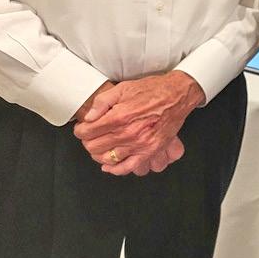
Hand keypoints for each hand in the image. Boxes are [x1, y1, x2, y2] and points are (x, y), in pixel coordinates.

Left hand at [73, 71, 203, 171]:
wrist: (177, 95)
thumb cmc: (152, 90)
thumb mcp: (123, 88)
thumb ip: (102, 102)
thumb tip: (89, 117)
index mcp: (119, 116)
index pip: (87, 132)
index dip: (80, 130)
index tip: (83, 128)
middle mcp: (128, 133)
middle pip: (94, 147)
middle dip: (88, 141)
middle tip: (91, 135)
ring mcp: (139, 144)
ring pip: (107, 158)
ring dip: (99, 153)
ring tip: (101, 146)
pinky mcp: (149, 151)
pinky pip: (127, 167)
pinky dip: (115, 169)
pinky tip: (110, 165)